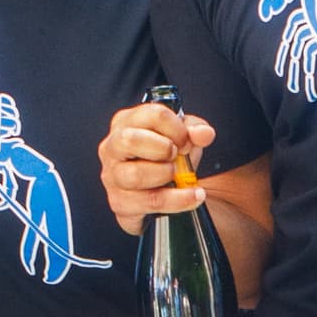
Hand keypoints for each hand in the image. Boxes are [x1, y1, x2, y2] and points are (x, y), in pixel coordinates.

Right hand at [98, 104, 214, 234]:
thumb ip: (195, 129)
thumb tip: (204, 134)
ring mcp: (112, 176)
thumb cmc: (164, 156)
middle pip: (130, 140)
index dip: (177, 129)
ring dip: (166, 175)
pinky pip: (148, 202)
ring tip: (178, 176)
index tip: (185, 142)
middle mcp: (113, 147)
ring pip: (136, 175)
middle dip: (163, 149)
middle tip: (176, 156)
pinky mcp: (119, 202)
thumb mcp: (182, 136)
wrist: (159, 189)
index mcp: (127, 122)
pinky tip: (191, 197)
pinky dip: (176, 200)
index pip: (152, 114)